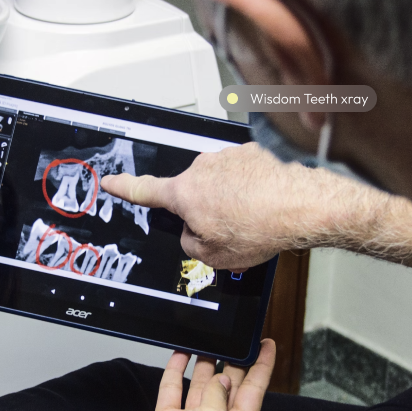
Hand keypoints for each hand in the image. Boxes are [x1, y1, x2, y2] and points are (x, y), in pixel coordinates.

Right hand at [101, 142, 331, 269]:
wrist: (301, 208)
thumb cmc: (259, 228)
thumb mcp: (211, 256)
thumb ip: (189, 243)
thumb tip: (192, 232)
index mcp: (185, 193)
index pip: (144, 190)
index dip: (123, 187)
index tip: (110, 181)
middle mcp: (203, 169)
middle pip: (190, 194)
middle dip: (201, 211)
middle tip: (224, 230)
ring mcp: (228, 158)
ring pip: (217, 185)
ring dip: (228, 201)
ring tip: (250, 219)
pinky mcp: (251, 154)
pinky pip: (240, 176)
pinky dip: (248, 191)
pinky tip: (263, 206)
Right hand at [103, 340, 275, 410]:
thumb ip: (219, 395)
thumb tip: (222, 379)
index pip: (255, 392)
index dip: (263, 366)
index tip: (267, 344)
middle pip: (229, 387)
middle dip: (232, 362)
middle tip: (235, 339)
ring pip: (202, 386)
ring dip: (204, 364)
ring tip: (207, 340)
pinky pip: (175, 390)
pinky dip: (177, 372)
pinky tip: (180, 354)